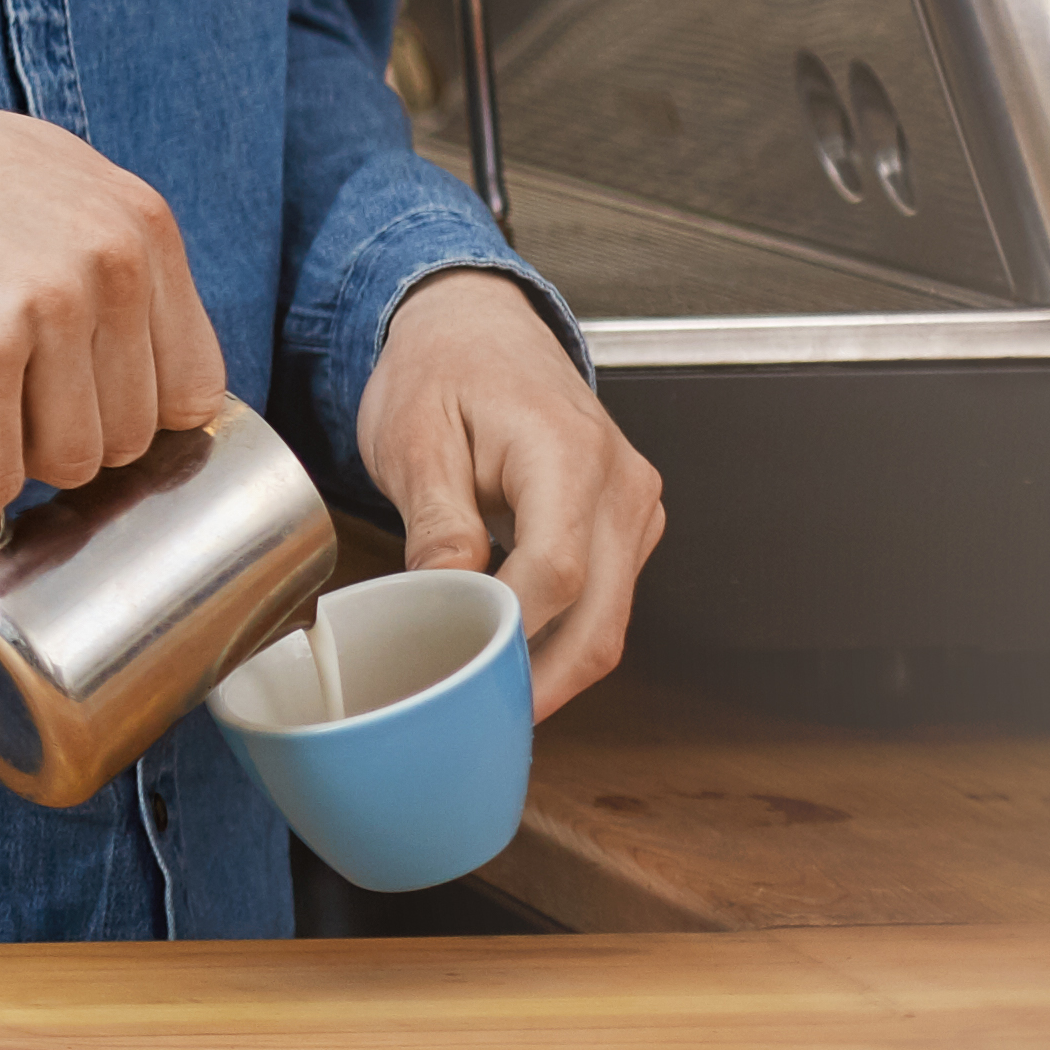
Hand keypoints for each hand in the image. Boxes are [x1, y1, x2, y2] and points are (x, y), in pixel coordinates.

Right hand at [0, 14, 232, 534]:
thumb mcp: (45, 175)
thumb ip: (110, 253)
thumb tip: (149, 363)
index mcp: (141, 223)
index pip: (193, 384)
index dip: (132, 419)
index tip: (77, 423)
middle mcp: (109, 262)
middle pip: (132, 434)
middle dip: (66, 445)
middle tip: (5, 425)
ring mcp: (43, 307)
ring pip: (70, 463)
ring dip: (15, 471)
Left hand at [359, 268, 663, 714]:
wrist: (477, 326)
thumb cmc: (442, 369)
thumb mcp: (414, 435)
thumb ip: (437, 520)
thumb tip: (447, 596)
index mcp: (568, 452)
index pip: (557, 570)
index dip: (512, 631)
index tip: (463, 670)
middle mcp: (621, 484)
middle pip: (602, 615)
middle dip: (543, 679)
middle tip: (481, 724)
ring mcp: (635, 507)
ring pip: (612, 618)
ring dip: (556, 666)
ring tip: (489, 702)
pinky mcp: (628, 525)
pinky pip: (609, 599)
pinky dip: (565, 636)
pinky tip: (514, 659)